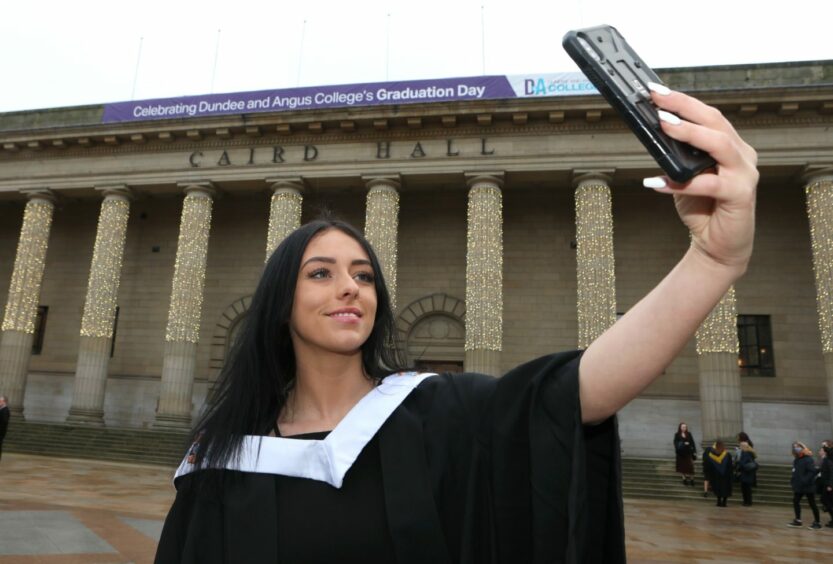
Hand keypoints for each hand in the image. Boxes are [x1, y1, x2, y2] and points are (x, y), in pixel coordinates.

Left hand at [645, 83, 758, 273]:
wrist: (718, 245)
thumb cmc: (701, 206)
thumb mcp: (683, 175)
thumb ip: (675, 156)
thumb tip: (650, 133)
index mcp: (729, 145)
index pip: (707, 115)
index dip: (682, 101)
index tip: (656, 90)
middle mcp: (741, 155)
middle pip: (715, 121)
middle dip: (684, 107)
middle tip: (657, 100)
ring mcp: (745, 174)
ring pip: (718, 144)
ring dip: (689, 133)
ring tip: (663, 125)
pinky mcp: (740, 195)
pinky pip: (709, 184)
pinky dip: (681, 182)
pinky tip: (656, 182)